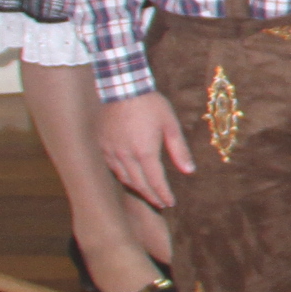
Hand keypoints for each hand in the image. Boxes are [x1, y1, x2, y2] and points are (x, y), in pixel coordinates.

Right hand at [98, 92, 193, 207]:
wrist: (122, 88)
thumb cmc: (150, 105)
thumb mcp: (171, 125)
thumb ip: (180, 150)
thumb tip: (189, 171)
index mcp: (144, 151)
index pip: (155, 181)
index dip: (163, 194)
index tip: (170, 202)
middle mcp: (125, 155)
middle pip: (139, 183)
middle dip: (151, 195)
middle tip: (160, 203)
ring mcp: (110, 151)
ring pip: (123, 178)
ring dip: (136, 188)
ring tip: (147, 194)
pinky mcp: (101, 145)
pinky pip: (112, 168)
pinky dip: (122, 177)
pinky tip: (129, 178)